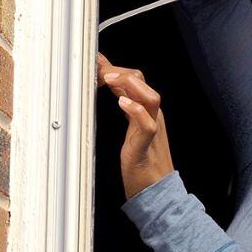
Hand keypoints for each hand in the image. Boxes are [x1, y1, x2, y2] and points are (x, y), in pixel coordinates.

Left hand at [97, 52, 174, 199]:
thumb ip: (124, 106)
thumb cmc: (142, 160)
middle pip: (143, 83)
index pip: (135, 80)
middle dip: (120, 71)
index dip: (115, 67)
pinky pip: (148, 125)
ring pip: (151, 98)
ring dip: (129, 85)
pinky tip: (121, 103)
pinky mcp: (147, 147)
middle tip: (98, 69)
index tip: (96, 60)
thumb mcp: (131, 127)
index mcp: (147, 111)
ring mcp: (152, 131)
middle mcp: (152, 117)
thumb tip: (110, 86)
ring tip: (108, 79)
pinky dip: (135, 111)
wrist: (155, 191)